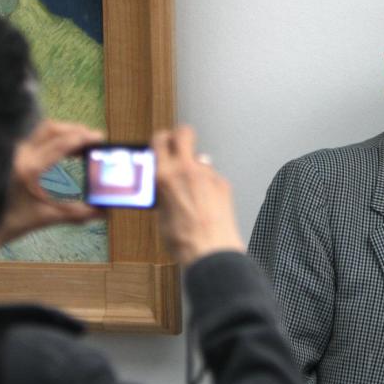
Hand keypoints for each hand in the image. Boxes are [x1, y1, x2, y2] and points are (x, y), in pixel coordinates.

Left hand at [0, 120, 104, 245]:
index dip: (83, 138)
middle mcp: (17, 155)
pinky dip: (48, 139)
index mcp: (28, 168)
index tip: (99, 138)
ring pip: (39, 131)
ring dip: (61, 132)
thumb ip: (76, 213)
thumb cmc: (5, 224)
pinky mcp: (4, 156)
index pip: (61, 143)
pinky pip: (30, 139)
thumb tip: (103, 212)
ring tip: (78, 143)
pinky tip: (58, 149)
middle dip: (74, 130)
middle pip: (50, 129)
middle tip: (92, 138)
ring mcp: (9, 153)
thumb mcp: (44, 217)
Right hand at [153, 126, 243, 266]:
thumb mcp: (160, 215)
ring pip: (200, 158)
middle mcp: (187, 169)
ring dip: (195, 167)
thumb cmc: (183, 239)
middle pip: (184, 133)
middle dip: (180, 135)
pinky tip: (206, 202)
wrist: (210, 250)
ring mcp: (207, 174)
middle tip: (177, 145)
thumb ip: (164, 194)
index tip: (161, 142)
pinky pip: (212, 176)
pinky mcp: (223, 183)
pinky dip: (208, 184)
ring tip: (192, 189)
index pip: (160, 140)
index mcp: (164, 175)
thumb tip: (166, 188)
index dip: (161, 138)